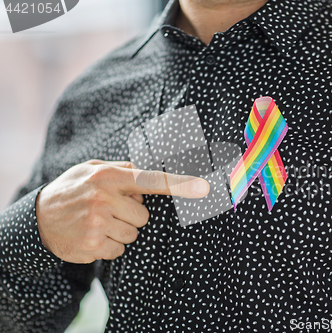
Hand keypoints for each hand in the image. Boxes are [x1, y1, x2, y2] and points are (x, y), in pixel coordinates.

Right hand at [35, 160, 209, 262]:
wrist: (38, 218)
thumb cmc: (73, 189)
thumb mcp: (93, 168)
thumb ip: (124, 168)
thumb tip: (154, 166)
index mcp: (107, 176)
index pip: (150, 180)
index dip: (178, 184)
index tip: (203, 187)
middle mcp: (103, 199)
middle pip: (143, 215)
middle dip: (131, 214)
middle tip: (109, 209)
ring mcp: (97, 224)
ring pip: (133, 234)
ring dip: (120, 230)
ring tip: (98, 221)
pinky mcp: (92, 246)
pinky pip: (120, 250)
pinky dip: (110, 245)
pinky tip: (93, 235)